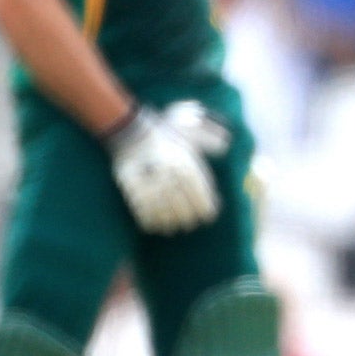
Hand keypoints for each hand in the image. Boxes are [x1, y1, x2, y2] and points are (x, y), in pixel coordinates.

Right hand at [105, 101, 231, 233]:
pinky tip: (153, 225)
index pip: (200, 196)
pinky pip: (140, 208)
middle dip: (187, 219)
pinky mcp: (129, 182)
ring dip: (168, 222)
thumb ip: (209, 140)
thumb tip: (225, 143)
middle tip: (189, 224)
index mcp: (186, 162)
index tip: (208, 216)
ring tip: (172, 227)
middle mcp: (169, 172)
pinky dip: (148, 220)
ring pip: (162, 211)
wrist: (131, 128)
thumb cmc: (165, 133)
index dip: (205, 209)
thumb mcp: (190, 133)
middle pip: (182, 207)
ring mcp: (148, 178)